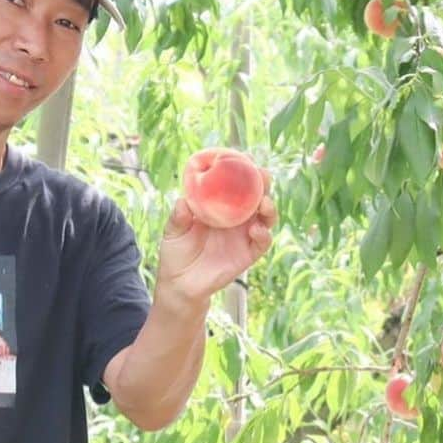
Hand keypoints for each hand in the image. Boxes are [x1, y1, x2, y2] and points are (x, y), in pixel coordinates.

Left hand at [155, 171, 276, 305]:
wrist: (181, 284)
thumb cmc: (176, 253)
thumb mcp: (173, 231)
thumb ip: (178, 217)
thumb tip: (183, 202)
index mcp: (219, 206)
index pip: (235, 184)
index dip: (243, 171)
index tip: (245, 158)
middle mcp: (235, 218)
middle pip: (256, 196)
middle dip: (263, 184)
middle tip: (262, 176)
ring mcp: (243, 235)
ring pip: (265, 217)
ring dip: (269, 208)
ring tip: (263, 204)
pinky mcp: (248, 254)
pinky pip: (262, 242)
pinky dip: (264, 234)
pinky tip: (256, 230)